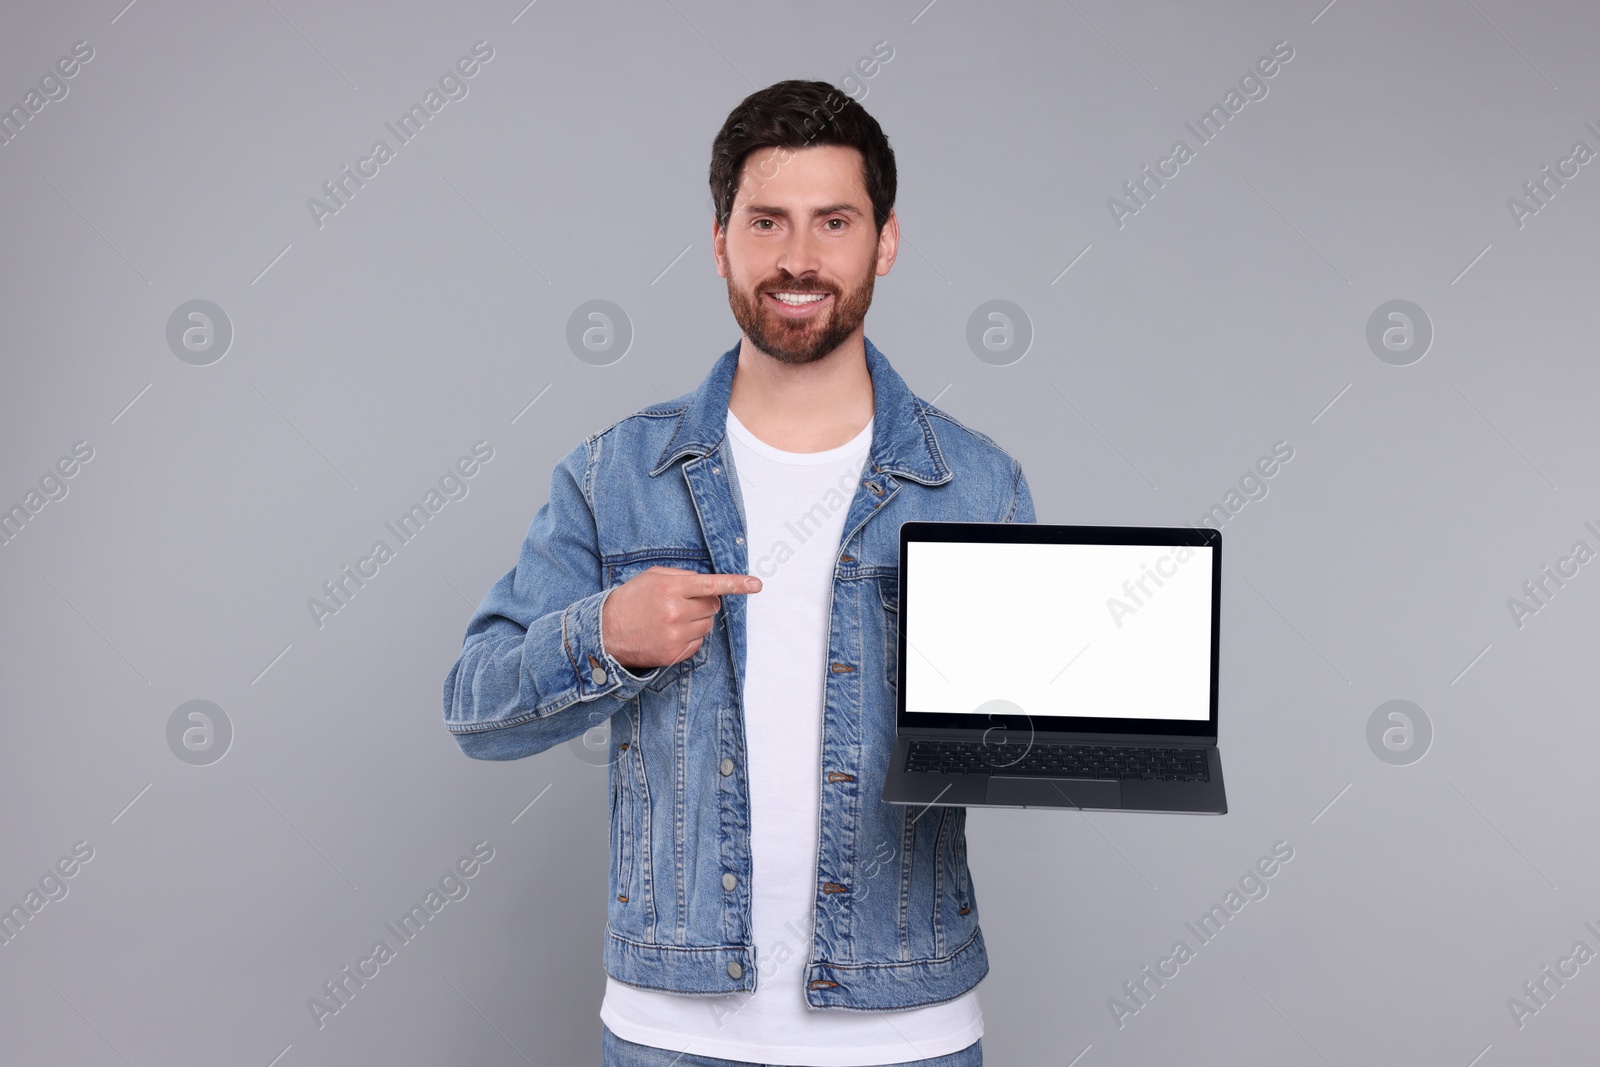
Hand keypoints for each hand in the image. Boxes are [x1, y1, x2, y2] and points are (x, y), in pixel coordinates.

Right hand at [601, 567, 760, 670]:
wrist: (605, 632)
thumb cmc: (630, 600)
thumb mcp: (652, 577)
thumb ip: (682, 576)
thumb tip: (707, 583)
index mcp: (671, 589)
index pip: (712, 585)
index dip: (737, 584)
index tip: (756, 584)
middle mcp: (676, 612)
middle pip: (713, 606)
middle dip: (705, 603)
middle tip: (684, 604)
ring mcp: (676, 635)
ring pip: (708, 625)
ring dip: (697, 621)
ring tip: (672, 619)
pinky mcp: (675, 654)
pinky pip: (699, 643)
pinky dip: (690, 637)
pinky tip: (670, 633)